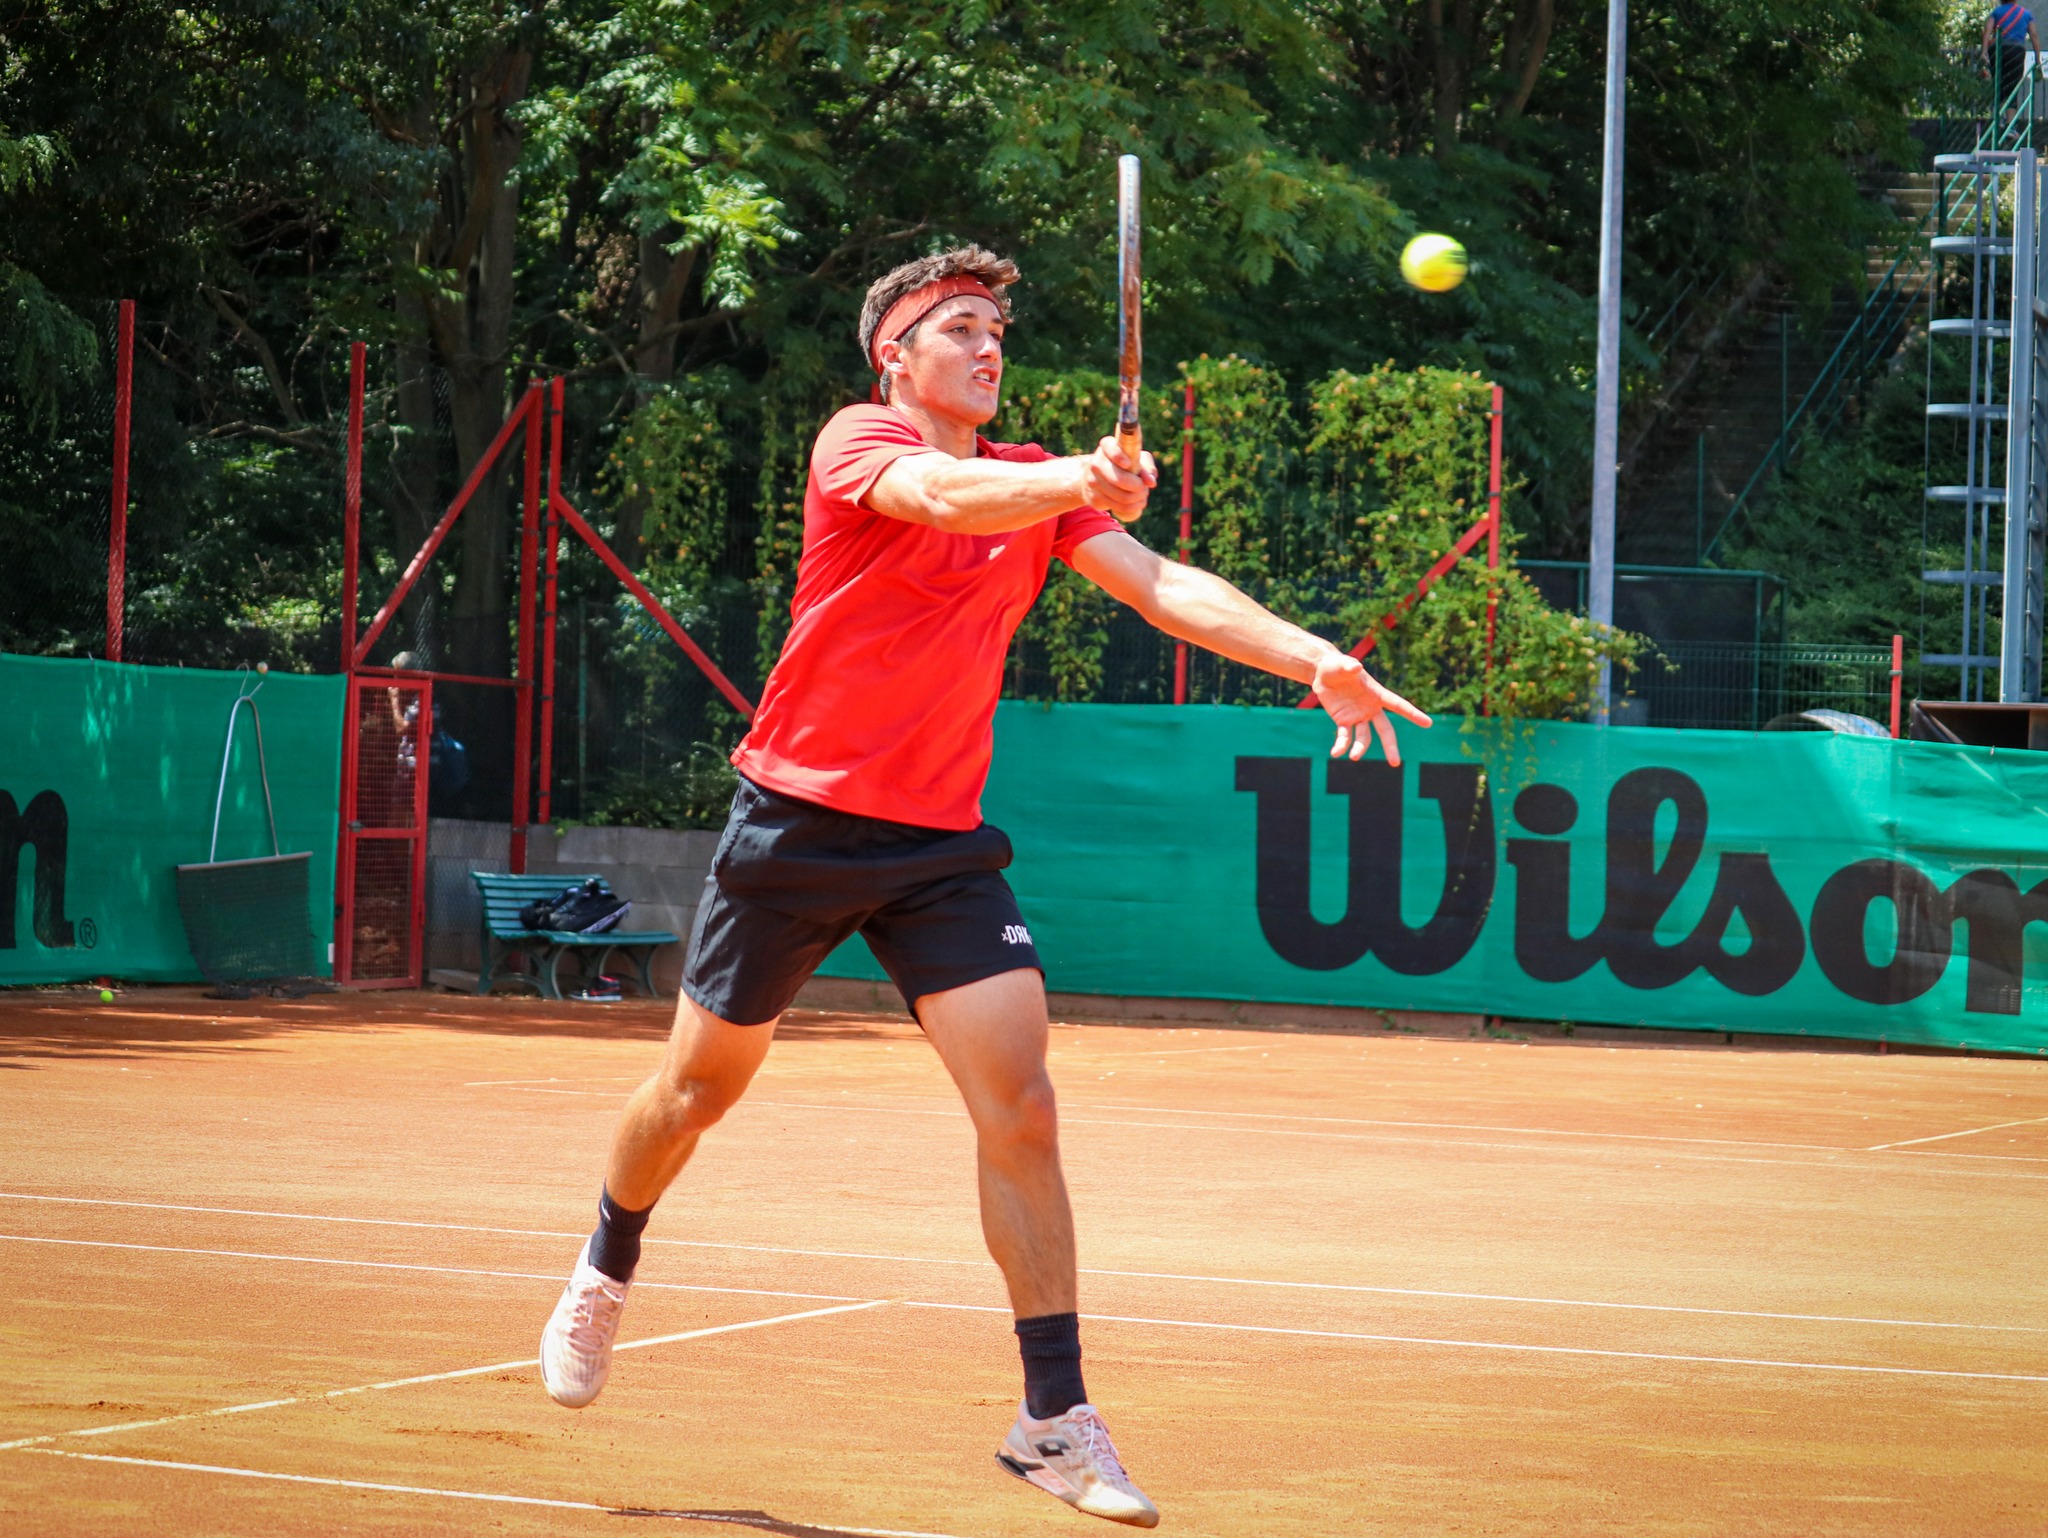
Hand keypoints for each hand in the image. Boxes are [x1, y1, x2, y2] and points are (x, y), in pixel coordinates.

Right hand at [1079, 436, 1156, 522]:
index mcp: (1107, 446)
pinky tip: (1134, 503)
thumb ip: (1147, 467)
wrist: (1099, 478)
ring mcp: (1092, 481)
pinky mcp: (1093, 497)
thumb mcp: (1138, 460)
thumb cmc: (1125, 465)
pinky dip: (1131, 507)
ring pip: (1121, 496)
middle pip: (1119, 479)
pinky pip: (1118, 507)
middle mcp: (1096, 462)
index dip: (1118, 456)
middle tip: (1144, 488)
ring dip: (1138, 499)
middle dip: (1138, 486)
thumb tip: (1150, 482)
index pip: (1110, 448)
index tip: (1128, 464)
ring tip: (1142, 495)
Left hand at [1311, 650, 1432, 764]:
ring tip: (1354, 757)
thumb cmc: (1337, 666)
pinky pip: (1345, 736)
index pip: (1398, 705)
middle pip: (1385, 730)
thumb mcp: (1342, 664)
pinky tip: (1336, 753)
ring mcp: (1358, 716)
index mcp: (1377, 694)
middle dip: (1390, 746)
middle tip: (1395, 763)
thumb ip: (1350, 666)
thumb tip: (1356, 667)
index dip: (1412, 714)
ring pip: (1364, 737)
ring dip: (1360, 748)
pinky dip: (1341, 745)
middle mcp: (1371, 709)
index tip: (1428, 723)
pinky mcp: (1343, 721)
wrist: (1323, 673)